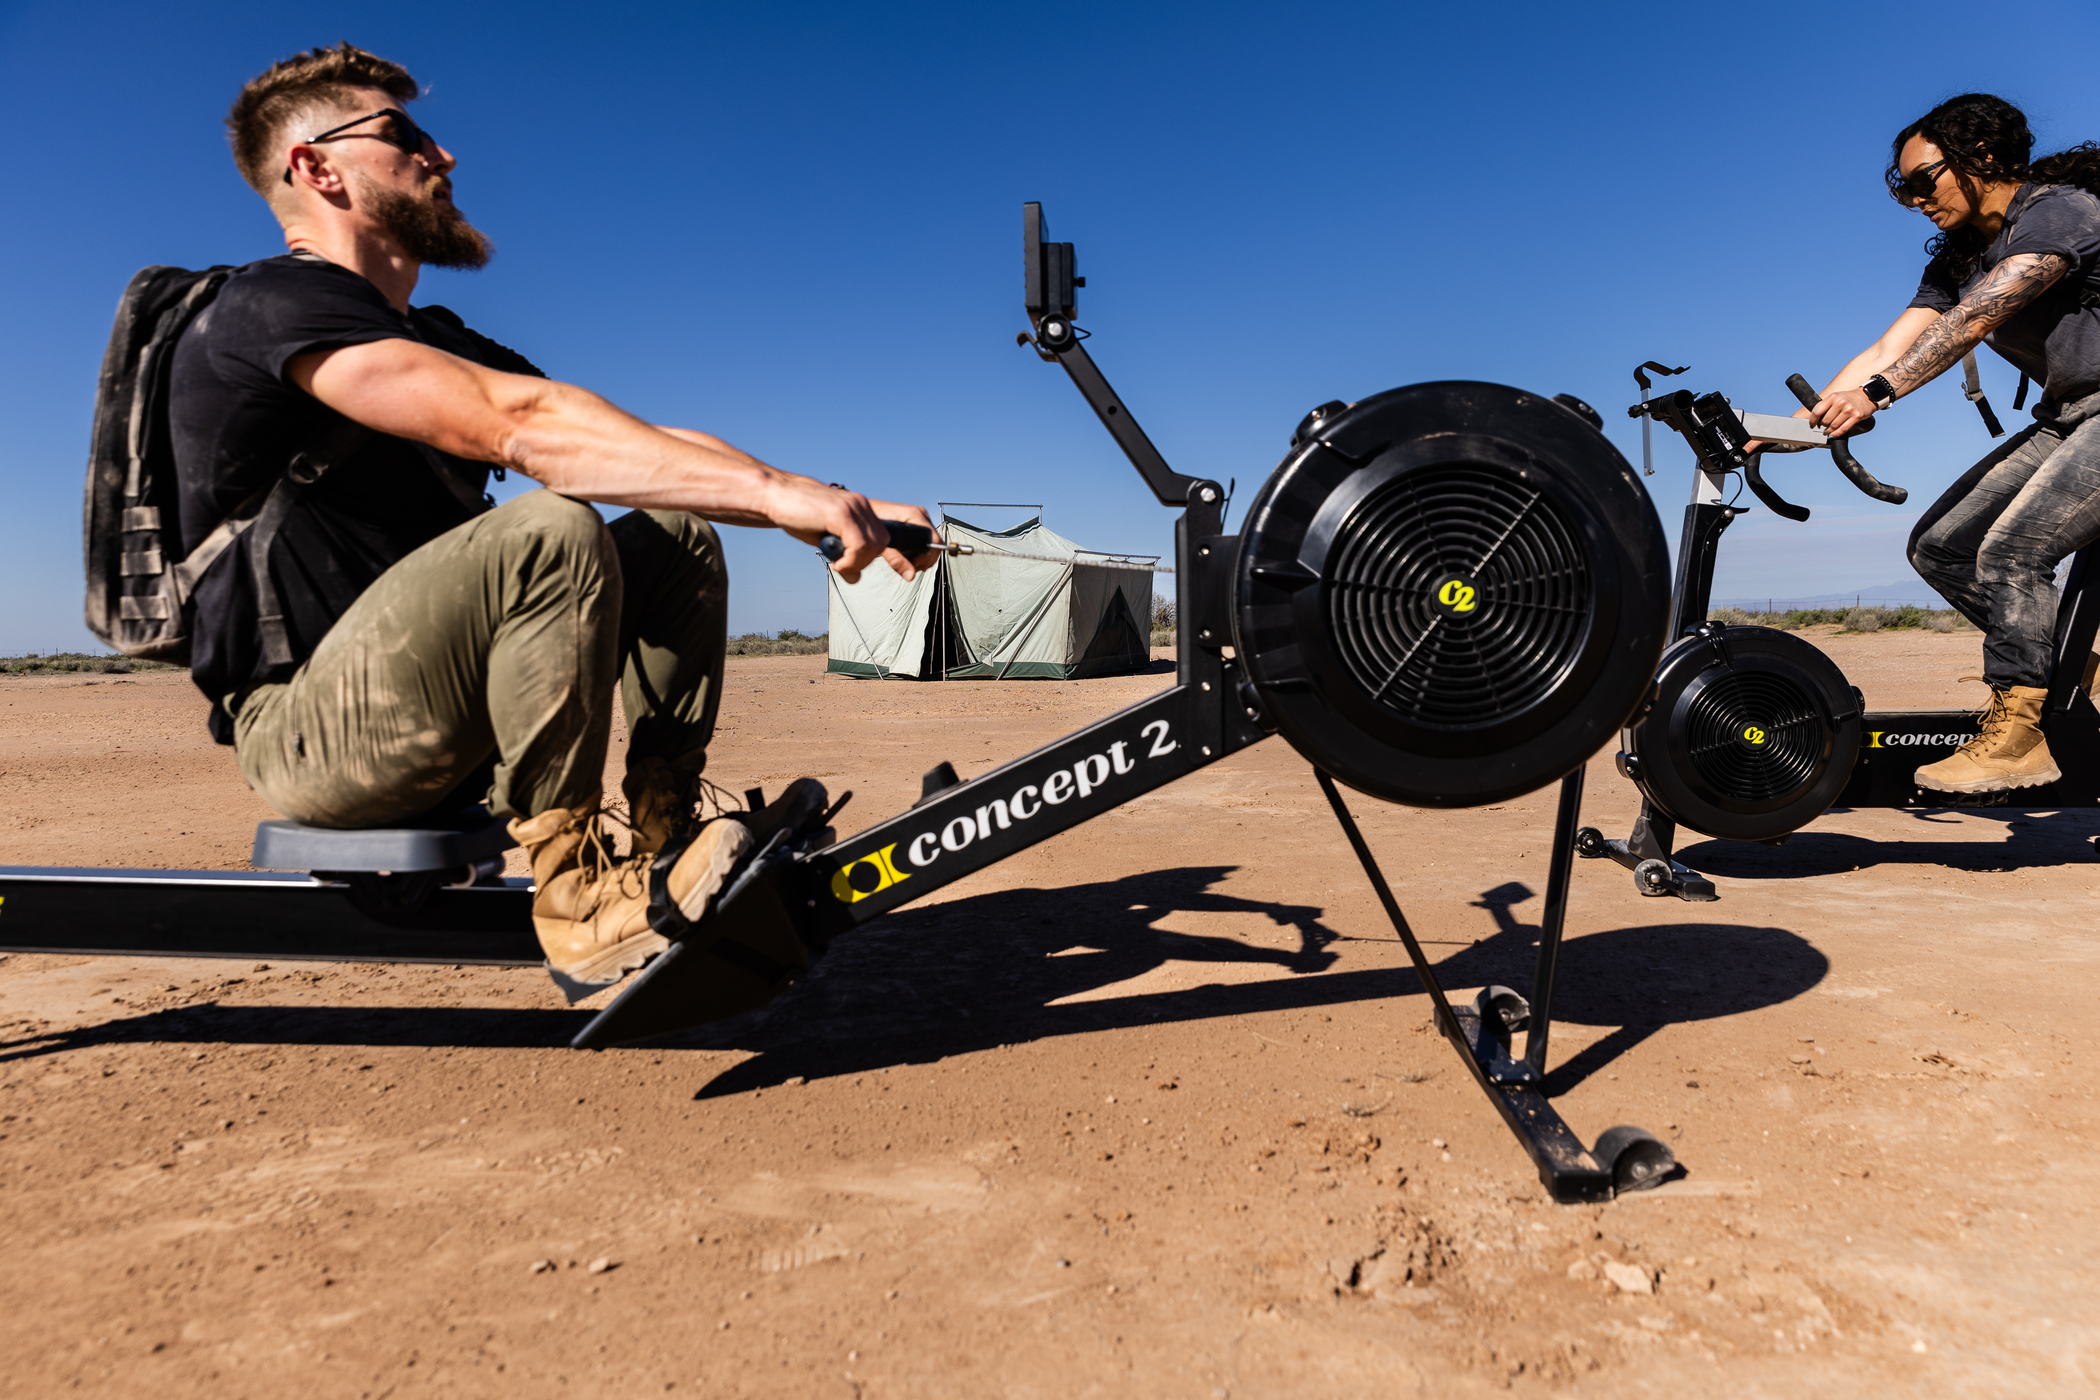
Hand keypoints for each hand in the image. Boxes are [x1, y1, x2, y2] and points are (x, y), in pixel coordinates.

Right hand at [768, 480, 938, 583]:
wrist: (776, 496)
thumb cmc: (798, 516)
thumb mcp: (826, 540)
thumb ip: (844, 555)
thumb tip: (855, 578)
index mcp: (862, 510)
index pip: (889, 536)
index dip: (893, 556)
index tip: (892, 571)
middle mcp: (862, 506)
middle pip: (883, 543)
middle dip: (868, 562)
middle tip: (846, 567)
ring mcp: (853, 508)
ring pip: (874, 546)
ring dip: (858, 562)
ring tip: (839, 563)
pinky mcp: (841, 513)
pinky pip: (859, 544)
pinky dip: (851, 560)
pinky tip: (837, 561)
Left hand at [862, 498, 941, 578]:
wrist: (861, 512)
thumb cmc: (870, 522)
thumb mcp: (882, 544)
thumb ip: (897, 560)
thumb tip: (910, 575)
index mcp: (915, 515)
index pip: (934, 540)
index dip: (927, 557)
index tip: (913, 564)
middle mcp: (920, 515)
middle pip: (935, 544)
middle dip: (925, 559)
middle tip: (909, 566)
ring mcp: (920, 519)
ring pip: (932, 544)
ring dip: (922, 557)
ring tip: (906, 562)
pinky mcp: (917, 523)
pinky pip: (926, 541)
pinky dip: (919, 552)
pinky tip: (908, 556)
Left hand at [1809, 387, 1875, 438]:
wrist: (1867, 396)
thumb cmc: (1848, 398)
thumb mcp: (1835, 397)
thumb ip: (1826, 406)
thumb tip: (1815, 420)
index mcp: (1833, 397)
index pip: (1817, 411)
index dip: (1812, 420)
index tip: (1812, 424)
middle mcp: (1841, 402)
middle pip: (1825, 421)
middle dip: (1822, 426)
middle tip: (1823, 427)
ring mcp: (1849, 409)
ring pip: (1833, 426)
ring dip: (1829, 431)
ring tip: (1828, 431)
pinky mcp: (1856, 416)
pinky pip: (1843, 429)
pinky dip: (1836, 434)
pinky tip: (1833, 435)